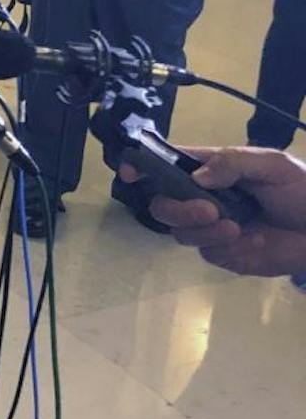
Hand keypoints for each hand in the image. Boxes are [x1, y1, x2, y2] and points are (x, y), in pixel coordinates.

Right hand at [121, 146, 305, 275]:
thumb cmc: (303, 190)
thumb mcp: (275, 165)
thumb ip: (234, 163)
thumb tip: (198, 177)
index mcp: (210, 171)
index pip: (166, 165)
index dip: (142, 167)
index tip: (130, 173)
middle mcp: (203, 199)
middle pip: (162, 206)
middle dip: (178, 211)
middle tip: (209, 213)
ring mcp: (211, 228)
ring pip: (181, 234)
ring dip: (206, 233)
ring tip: (240, 230)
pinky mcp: (225, 254)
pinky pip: (210, 255)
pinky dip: (232, 250)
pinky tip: (257, 242)